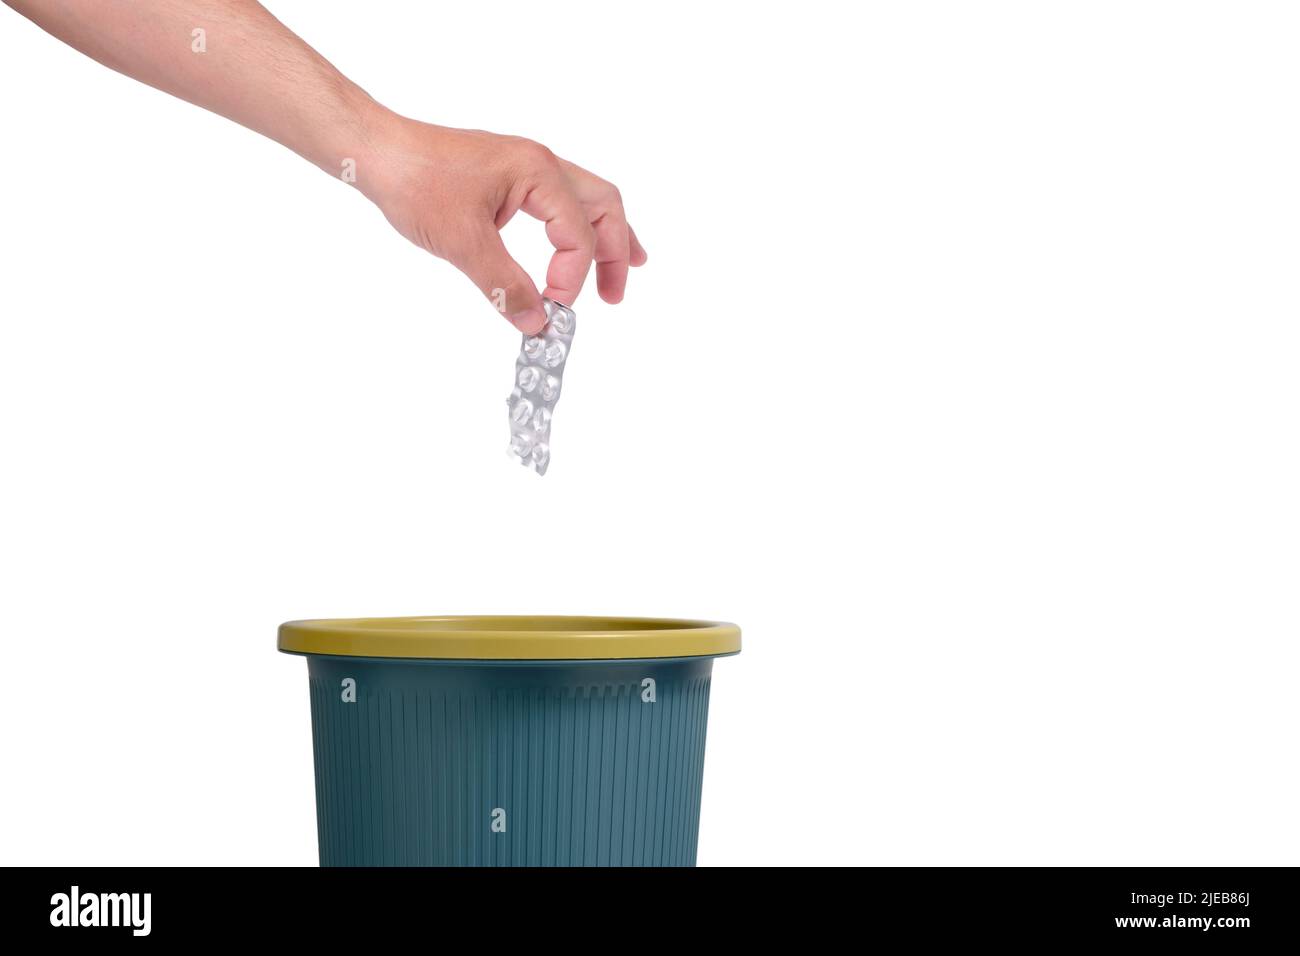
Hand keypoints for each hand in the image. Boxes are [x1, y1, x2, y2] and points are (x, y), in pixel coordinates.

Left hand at [361, 114, 646, 333]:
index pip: (577, 234)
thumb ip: (504, 284)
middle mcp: (541, 163)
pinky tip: (570, 248)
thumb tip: (536, 322)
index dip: (570, 278)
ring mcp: (525, 167)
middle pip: (603, 205)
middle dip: (615, 252)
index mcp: (539, 172)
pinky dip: (576, 227)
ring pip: (586, 200)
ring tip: (620, 270)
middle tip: (614, 296)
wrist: (375, 150)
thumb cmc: (414, 181)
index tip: (551, 310)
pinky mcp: (508, 177)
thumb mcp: (463, 243)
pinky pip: (559, 201)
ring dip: (604, 237)